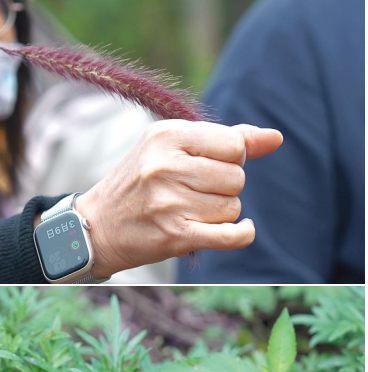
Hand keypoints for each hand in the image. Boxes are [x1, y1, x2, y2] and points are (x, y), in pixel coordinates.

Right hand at [74, 121, 282, 277]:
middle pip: (236, 178)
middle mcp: (165, 167)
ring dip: (220, 213)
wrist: (96, 226)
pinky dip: (242, 234)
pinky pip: (233, 235)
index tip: (206, 166)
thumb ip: (226, 140)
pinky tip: (239, 230)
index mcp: (165, 136)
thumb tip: (275, 138)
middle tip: (192, 192)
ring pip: (233, 208)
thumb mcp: (172, 148)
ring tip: (189, 211)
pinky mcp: (175, 235)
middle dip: (224, 188)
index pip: (234, 145)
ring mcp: (168, 203)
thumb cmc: (140, 183)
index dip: (230, 158)